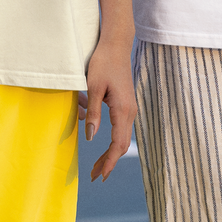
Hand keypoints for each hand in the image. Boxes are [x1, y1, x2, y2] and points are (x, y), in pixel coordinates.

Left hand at [79, 39, 134, 181]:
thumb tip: (91, 137)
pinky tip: (103, 146)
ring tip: (97, 166)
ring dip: (111, 153)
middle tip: (95, 176)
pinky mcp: (126, 104)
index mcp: (123, 109)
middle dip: (109, 162)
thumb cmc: (103, 62)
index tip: (100, 176)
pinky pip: (122, 128)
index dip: (109, 161)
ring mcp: (130, 107)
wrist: (116, 44)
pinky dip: (113, 142)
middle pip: (122, 144)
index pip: (118, 143)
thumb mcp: (93, 87)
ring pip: (123, 137)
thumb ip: (93, 113)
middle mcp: (130, 111)